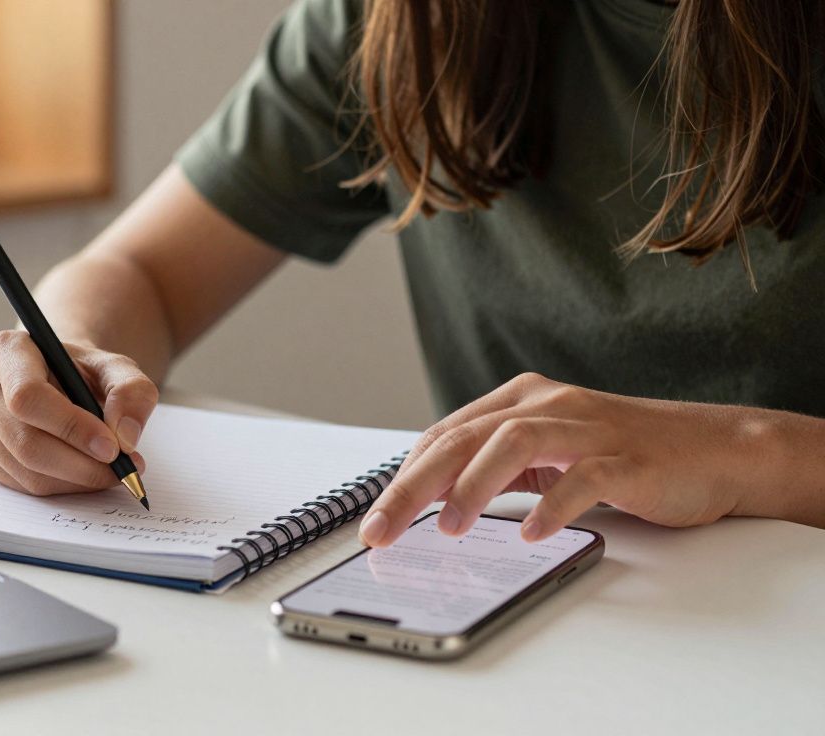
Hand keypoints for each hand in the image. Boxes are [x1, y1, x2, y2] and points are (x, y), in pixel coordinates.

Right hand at [0, 330, 157, 494]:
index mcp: (6, 350)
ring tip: (111, 470)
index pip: (27, 396)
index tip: (112, 447)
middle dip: (81, 465)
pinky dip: (63, 487)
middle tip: (122, 469)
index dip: (71, 427)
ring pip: (26, 471)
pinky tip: (86, 473)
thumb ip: (131, 391)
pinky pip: (23, 486)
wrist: (60, 379)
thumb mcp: (116, 367)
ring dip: (77, 480)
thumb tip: (125, 437)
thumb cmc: (83, 371)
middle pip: (25, 442)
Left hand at [358, 372, 802, 547]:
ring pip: (514, 442)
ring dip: (473, 485)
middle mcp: (548, 404)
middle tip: (382, 529)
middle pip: (465, 437)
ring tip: (447, 527)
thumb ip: (496, 468)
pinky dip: (552, 504)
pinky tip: (530, 532)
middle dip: (414, 485)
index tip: (375, 517)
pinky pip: (583, 477)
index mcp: (521, 400)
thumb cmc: (624, 455)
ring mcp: (588, 428)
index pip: (445, 434)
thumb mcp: (547, 456)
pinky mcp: (627, 457)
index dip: (404, 475)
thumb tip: (431, 500)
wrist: (714, 449)